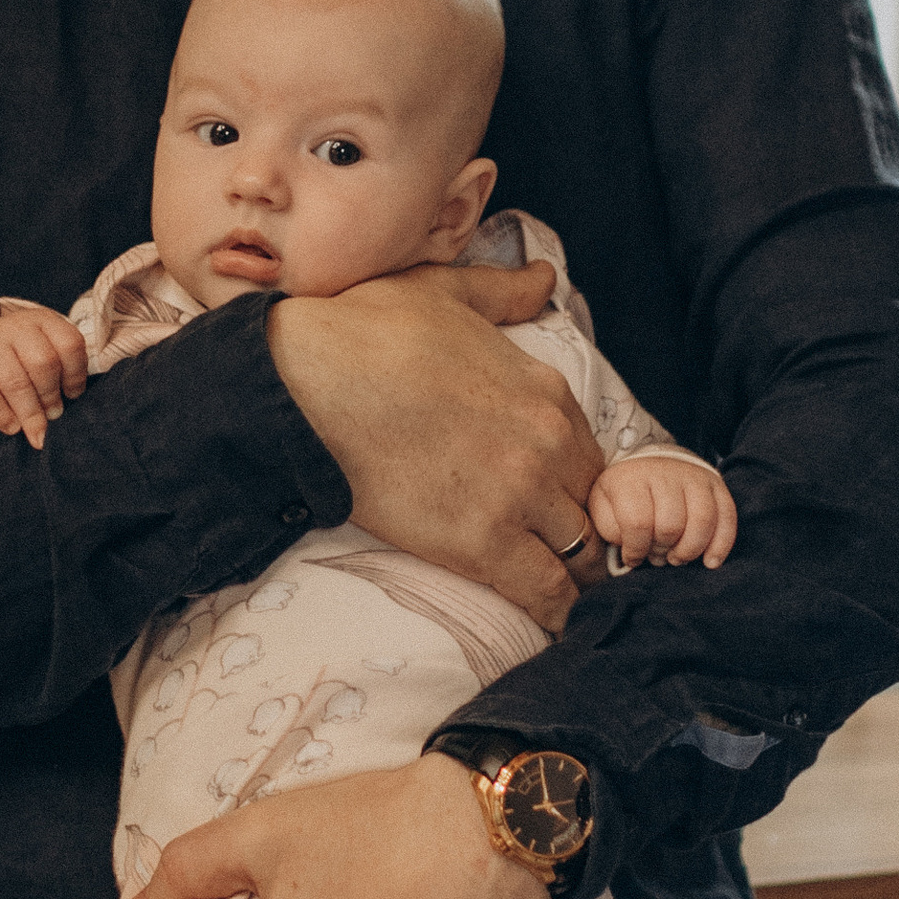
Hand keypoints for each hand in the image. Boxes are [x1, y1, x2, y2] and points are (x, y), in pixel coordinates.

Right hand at [0, 301, 88, 446]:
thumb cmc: (24, 354)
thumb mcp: (47, 348)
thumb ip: (63, 370)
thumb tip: (68, 406)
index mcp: (44, 320)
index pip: (69, 344)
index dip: (76, 375)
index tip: (73, 394)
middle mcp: (16, 326)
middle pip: (42, 363)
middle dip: (51, 395)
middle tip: (54, 414)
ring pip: (15, 381)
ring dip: (29, 411)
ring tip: (37, 428)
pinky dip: (2, 416)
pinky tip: (13, 427)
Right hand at [267, 265, 605, 632]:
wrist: (307, 381)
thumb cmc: (367, 330)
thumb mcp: (446, 291)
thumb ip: (505, 291)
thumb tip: (543, 276)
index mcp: (545, 391)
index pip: (591, 454)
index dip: (577, 481)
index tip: (561, 499)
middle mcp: (546, 444)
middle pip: (591, 505)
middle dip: (581, 527)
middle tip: (561, 550)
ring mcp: (518, 496)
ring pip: (578, 551)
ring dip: (574, 572)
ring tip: (564, 592)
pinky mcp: (481, 543)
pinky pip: (546, 592)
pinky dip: (559, 611)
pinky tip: (559, 622)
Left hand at [592, 453, 736, 569]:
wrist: (651, 466)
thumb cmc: (625, 495)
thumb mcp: (603, 506)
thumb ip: (609, 528)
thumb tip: (631, 550)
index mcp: (630, 479)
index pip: (638, 522)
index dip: (636, 550)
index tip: (633, 558)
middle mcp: (665, 474)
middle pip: (671, 524)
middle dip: (663, 551)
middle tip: (657, 556)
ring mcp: (694, 477)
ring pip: (702, 520)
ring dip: (690, 550)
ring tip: (677, 558)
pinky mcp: (716, 484)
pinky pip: (727, 516)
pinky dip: (721, 544)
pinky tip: (710, 562)